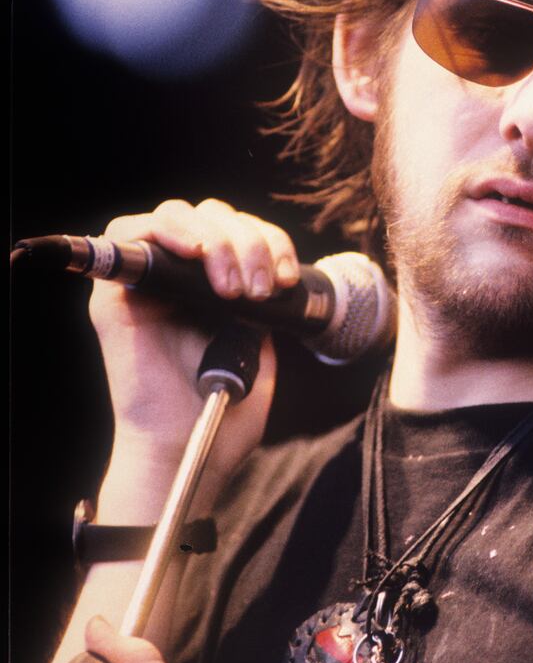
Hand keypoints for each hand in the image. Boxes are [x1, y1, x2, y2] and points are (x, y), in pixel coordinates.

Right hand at [89, 198, 299, 502]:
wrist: (185, 447)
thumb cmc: (221, 410)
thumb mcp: (259, 348)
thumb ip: (261, 307)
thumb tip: (270, 271)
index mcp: (213, 288)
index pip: (239, 232)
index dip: (268, 241)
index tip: (287, 279)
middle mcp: (179, 278)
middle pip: (213, 216)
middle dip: (249, 243)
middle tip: (260, 291)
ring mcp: (146, 281)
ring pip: (179, 215)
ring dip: (218, 241)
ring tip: (234, 289)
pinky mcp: (114, 292)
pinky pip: (130, 229)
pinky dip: (169, 230)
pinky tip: (197, 252)